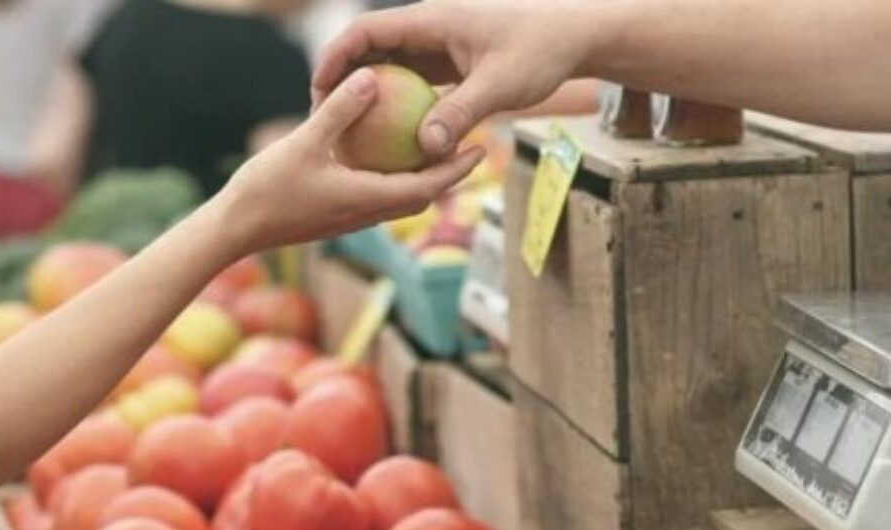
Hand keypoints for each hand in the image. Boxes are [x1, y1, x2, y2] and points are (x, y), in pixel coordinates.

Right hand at [217, 67, 484, 254]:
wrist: (236, 229)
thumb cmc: (267, 189)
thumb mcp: (304, 142)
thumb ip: (340, 111)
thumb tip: (372, 77)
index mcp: (368, 199)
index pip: (428, 187)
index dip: (457, 169)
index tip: (481, 148)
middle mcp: (367, 213)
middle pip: (422, 196)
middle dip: (450, 174)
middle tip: (472, 146)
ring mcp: (352, 217)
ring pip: (401, 199)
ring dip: (424, 178)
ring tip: (437, 149)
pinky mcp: (338, 215)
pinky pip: (378, 196)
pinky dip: (395, 178)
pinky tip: (387, 155)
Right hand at [313, 0, 597, 159]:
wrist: (574, 37)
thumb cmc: (541, 52)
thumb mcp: (500, 85)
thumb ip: (461, 113)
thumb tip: (426, 148)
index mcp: (432, 20)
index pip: (366, 31)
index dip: (335, 56)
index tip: (316, 89)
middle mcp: (430, 28)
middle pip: (370, 49)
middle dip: (342, 79)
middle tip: (322, 118)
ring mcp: (439, 45)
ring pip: (390, 67)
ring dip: (368, 95)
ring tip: (348, 132)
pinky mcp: (451, 63)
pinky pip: (414, 83)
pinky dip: (398, 105)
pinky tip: (390, 140)